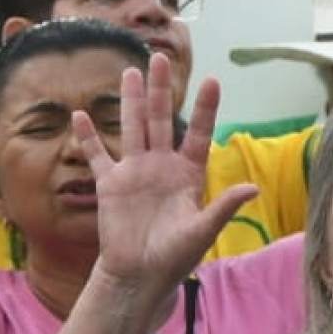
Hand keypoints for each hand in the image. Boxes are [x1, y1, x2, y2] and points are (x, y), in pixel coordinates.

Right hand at [76, 55, 260, 291]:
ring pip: (132, 127)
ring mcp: (135, 172)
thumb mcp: (203, 231)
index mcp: (188, 174)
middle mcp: (162, 166)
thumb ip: (223, 207)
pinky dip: (88, 137)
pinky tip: (80, 115)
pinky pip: (97, 156)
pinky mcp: (110, 184)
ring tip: (130, 71)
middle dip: (161, 90)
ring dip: (131, 101)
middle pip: (161, 120)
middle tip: (160, 58)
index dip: (205, 109)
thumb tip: (252, 188)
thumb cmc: (175, 257)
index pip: (199, 134)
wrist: (139, 275)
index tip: (212, 80)